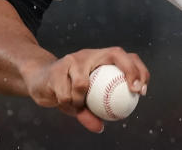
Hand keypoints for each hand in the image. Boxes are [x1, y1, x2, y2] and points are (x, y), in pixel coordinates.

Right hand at [23, 46, 148, 132]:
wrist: (39, 79)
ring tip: (77, 105)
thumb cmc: (65, 89)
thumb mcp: (80, 101)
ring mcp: (73, 59)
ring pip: (83, 84)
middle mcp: (88, 54)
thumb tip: (100, 127)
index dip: (138, 69)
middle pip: (116, 53)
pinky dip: (67, 104)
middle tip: (133, 90)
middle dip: (130, 70)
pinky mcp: (57, 68)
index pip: (125, 56)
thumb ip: (90, 112)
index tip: (142, 90)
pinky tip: (65, 103)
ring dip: (80, 102)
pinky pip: (66, 94)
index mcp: (99, 58)